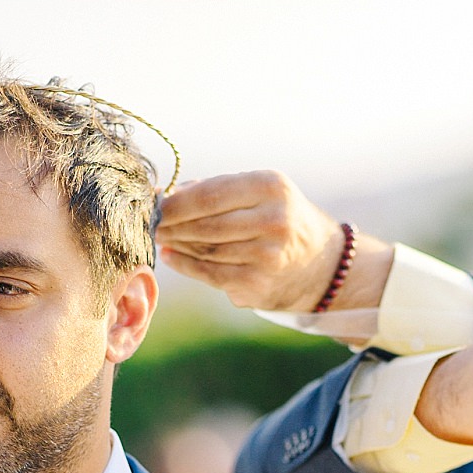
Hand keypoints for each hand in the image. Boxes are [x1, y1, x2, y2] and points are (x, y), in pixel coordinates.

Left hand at [156, 171, 383, 311]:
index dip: (176, 202)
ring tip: (162, 238)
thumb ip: (215, 190)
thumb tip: (163, 195)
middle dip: (172, 225)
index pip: (210, 194)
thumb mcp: (259, 192)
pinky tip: (171, 257)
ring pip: (206, 250)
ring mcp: (268, 256)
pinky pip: (211, 274)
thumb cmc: (278, 218)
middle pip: (206, 224)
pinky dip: (186, 265)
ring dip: (177, 244)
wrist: (321, 262)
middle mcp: (275, 221)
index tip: (154, 202)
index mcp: (271, 188)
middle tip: (151, 223)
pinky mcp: (259, 285)